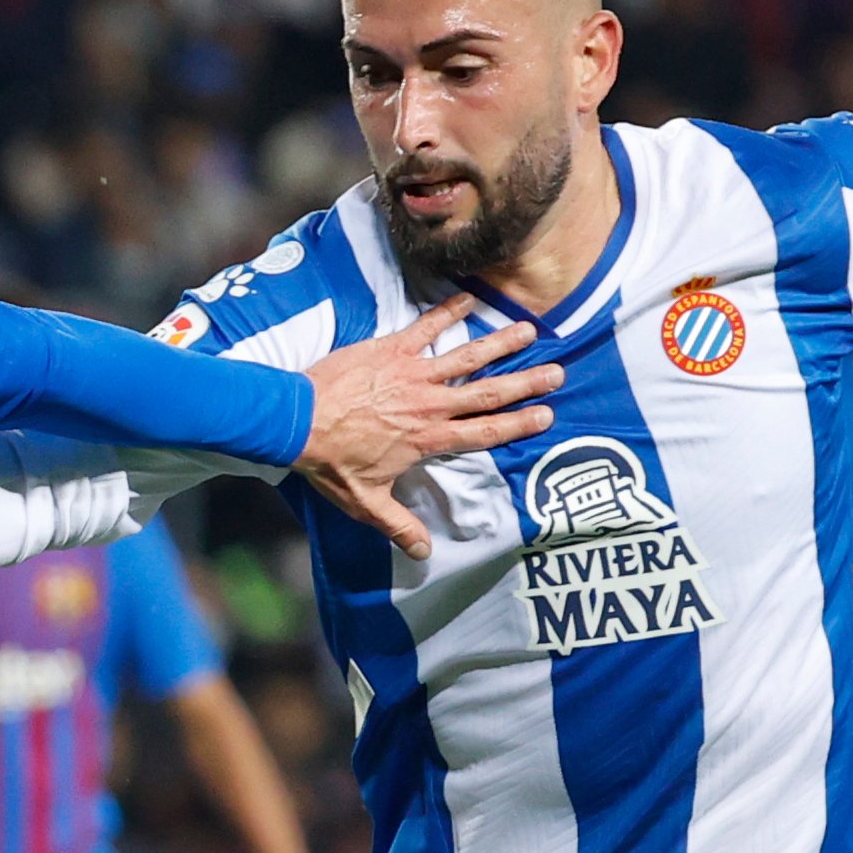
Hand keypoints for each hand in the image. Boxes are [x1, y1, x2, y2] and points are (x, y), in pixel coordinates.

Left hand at [295, 300, 557, 558]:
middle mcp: (429, 403)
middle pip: (488, 392)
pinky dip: (448, 312)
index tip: (546, 415)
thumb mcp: (365, 501)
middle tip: (558, 373)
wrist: (295, 422)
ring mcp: (412, 373)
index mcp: (428, 438)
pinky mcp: (391, 349)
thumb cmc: (329, 462)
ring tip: (530, 330)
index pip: (484, 432)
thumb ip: (398, 526)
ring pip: (467, 356)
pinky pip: (426, 326)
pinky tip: (470, 298)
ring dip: (501, 342)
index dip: (518, 424)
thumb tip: (423, 554)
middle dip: (525, 383)